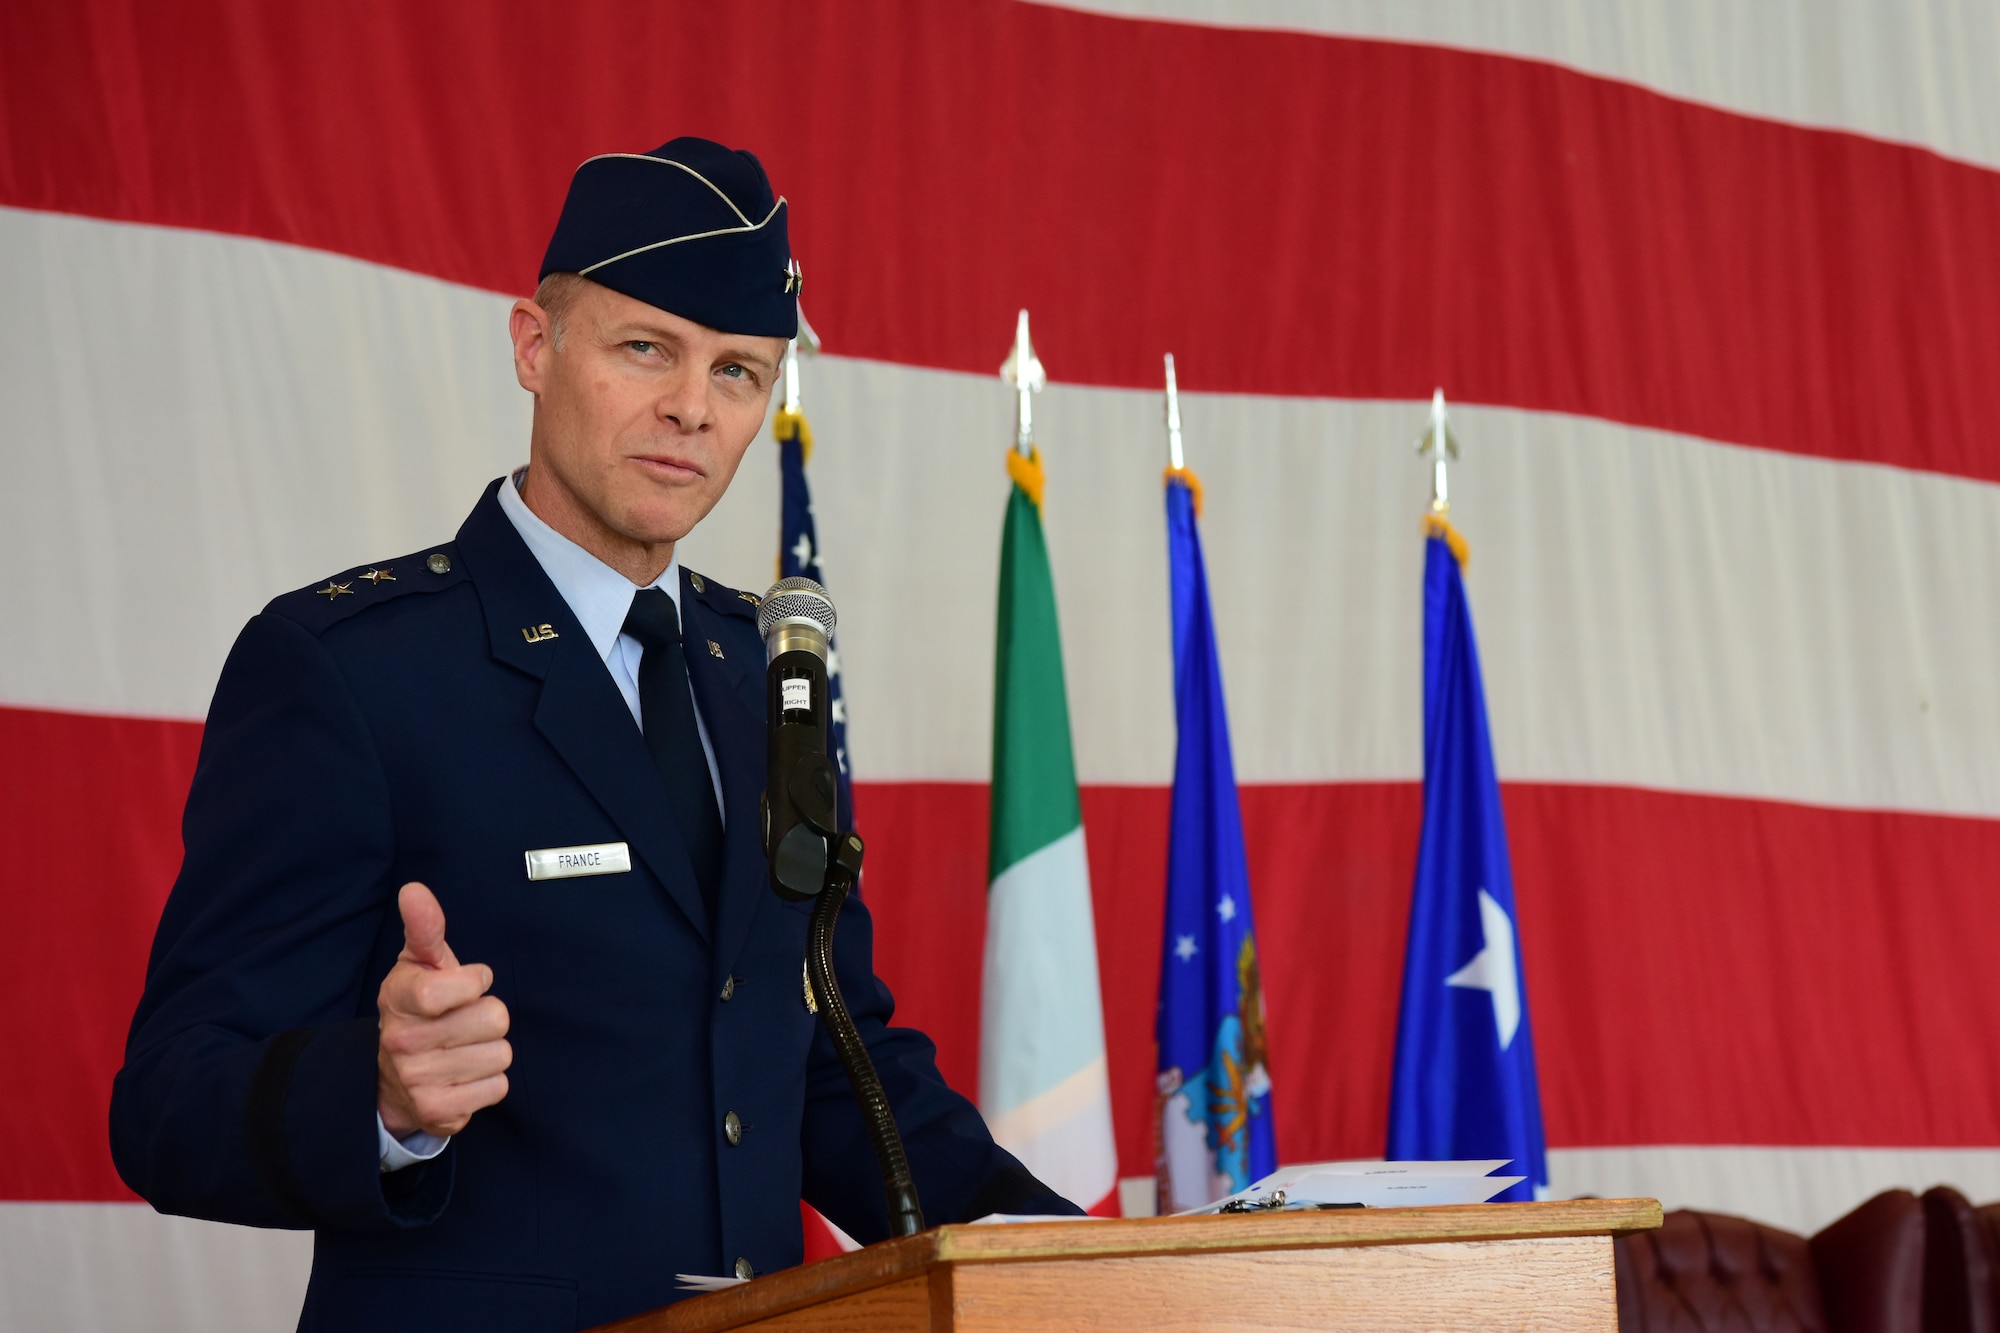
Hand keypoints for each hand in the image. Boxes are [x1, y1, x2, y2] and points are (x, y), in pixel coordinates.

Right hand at [376, 882, 511, 1139]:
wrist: (392, 1077)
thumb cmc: (419, 1008)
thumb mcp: (420, 964)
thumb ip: (425, 927)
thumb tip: (414, 889)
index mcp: (399, 999)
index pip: (456, 987)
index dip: (474, 982)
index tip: (467, 984)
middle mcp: (403, 1041)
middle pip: (495, 1019)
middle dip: (488, 1017)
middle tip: (463, 1021)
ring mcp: (418, 1080)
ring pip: (500, 1055)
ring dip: (489, 1051)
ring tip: (462, 1049)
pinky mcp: (439, 1112)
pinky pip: (498, 1087)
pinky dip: (488, 1082)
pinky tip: (464, 1075)